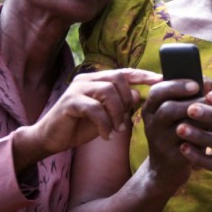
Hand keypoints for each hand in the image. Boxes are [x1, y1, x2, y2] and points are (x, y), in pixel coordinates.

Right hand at [14, 68, 161, 169]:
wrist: (50, 139)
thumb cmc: (80, 126)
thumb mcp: (106, 115)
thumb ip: (121, 104)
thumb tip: (137, 94)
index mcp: (98, 79)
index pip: (125, 72)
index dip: (143, 75)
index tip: (161, 80)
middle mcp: (87, 79)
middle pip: (118, 79)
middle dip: (127, 101)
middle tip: (124, 121)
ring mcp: (77, 89)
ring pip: (108, 92)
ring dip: (117, 113)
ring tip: (116, 129)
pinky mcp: (69, 102)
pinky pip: (95, 108)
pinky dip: (104, 123)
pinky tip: (106, 135)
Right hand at [141, 76, 211, 187]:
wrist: (167, 166)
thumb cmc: (175, 130)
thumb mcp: (172, 113)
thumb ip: (183, 97)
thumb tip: (206, 82)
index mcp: (150, 109)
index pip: (157, 92)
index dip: (176, 86)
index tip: (196, 84)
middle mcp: (152, 125)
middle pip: (168, 109)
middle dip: (192, 102)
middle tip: (210, 99)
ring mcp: (160, 142)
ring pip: (182, 127)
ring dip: (201, 119)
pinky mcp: (172, 157)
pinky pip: (190, 145)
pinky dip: (204, 136)